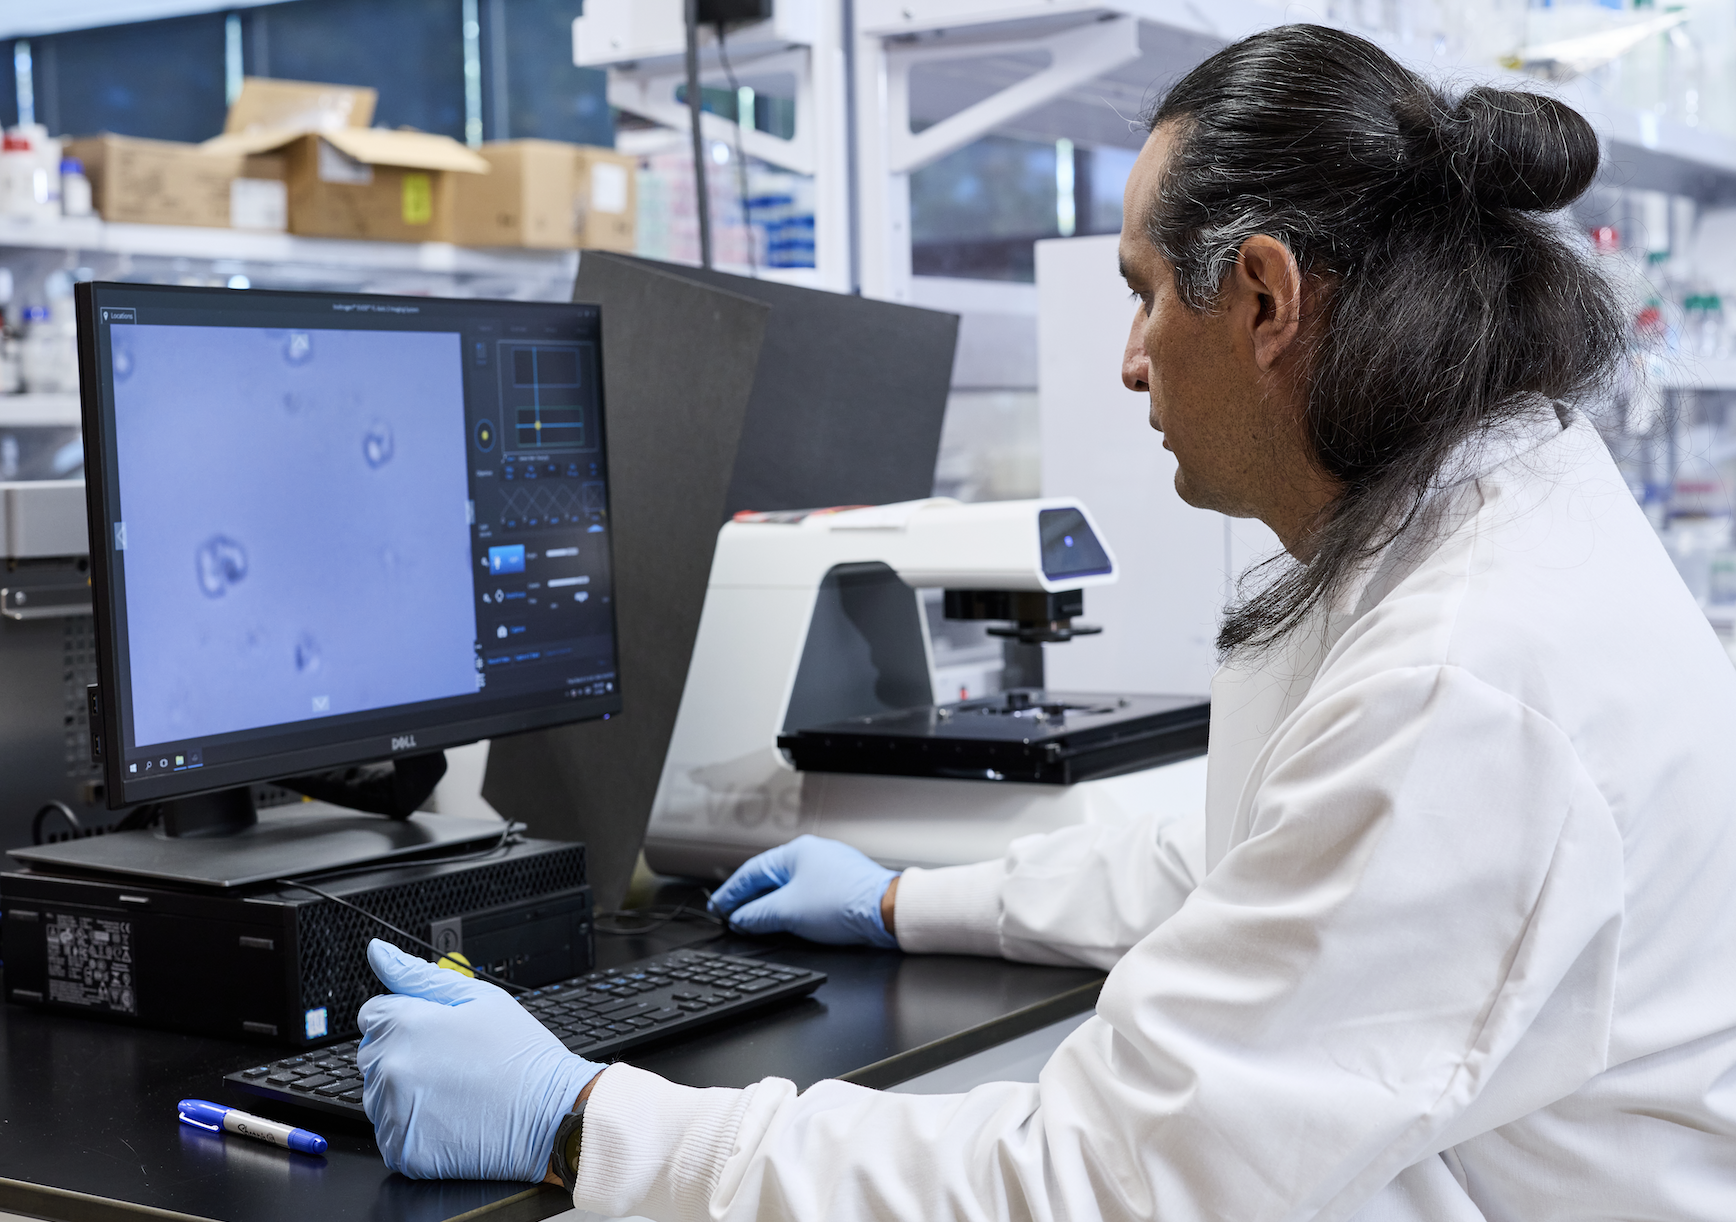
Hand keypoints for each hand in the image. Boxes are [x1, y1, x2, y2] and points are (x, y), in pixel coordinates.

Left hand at [357, 940, 602, 1180]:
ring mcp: (394, 1112)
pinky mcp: (402, 1149)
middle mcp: (390, 1068)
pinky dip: (413, 1127)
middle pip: (372, 1055)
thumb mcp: (477, 997)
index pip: (372, 1015)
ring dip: (405, 1091)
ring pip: (379, 1095)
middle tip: (451, 1062)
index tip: (436, 1033)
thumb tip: (378, 952)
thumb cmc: (519, 1053)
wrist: (551, 1113)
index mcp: (404, 1025)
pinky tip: (449, 1117)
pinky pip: (391, 1132)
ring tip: (454, 1091)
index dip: (406, 1019)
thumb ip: (418, 975)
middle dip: (403, 1053)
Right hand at [708, 835, 899, 946]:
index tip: (718, 908)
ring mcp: (830, 869)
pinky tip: (788, 922)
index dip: (731, 893)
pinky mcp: (843, 886)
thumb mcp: (788, 911)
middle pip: (770, 879)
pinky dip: (792, 908)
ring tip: (756, 924)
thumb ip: (757, 915)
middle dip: (750, 900)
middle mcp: (813, 854)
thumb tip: (741, 919)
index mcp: (796, 851)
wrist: (886, 911)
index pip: (752, 872)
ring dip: (771, 906)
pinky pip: (808, 895)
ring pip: (790, 888)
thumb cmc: (843, 903)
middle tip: (733, 918)